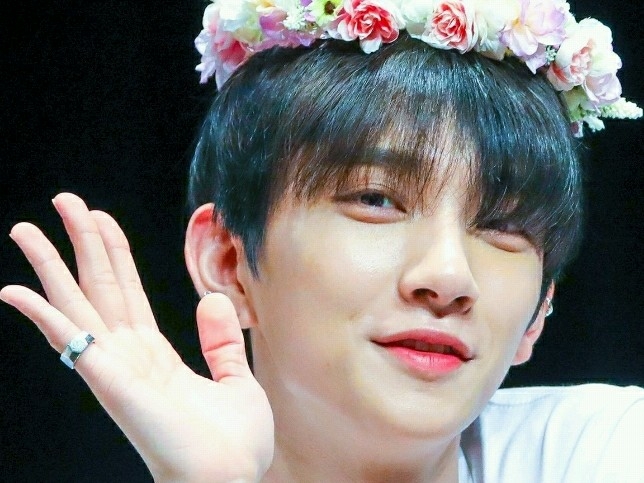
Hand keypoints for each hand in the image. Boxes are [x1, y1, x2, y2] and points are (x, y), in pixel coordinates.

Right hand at [0, 193, 273, 481]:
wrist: (232, 479)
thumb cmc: (233, 443)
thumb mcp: (235, 378)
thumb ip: (221, 341)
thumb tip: (214, 299)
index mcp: (155, 354)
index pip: (127, 291)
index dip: (113, 253)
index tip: (100, 218)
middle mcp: (128, 356)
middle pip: (98, 287)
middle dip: (79, 242)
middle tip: (62, 200)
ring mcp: (116, 369)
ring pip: (78, 304)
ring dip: (50, 266)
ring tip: (25, 229)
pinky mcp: (112, 383)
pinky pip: (71, 342)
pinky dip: (43, 316)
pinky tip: (17, 291)